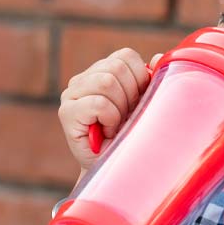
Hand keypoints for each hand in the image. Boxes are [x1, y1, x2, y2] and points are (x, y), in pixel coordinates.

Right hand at [59, 48, 157, 172]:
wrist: (114, 168)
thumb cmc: (130, 136)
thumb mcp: (144, 104)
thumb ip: (149, 80)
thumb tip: (157, 58)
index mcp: (101, 71)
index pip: (126, 56)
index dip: (140, 79)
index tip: (138, 102)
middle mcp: (83, 79)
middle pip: (116, 67)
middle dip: (130, 95)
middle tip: (125, 117)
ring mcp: (71, 94)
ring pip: (107, 82)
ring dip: (119, 108)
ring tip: (115, 124)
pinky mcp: (66, 112)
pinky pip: (99, 103)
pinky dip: (110, 119)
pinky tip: (107, 132)